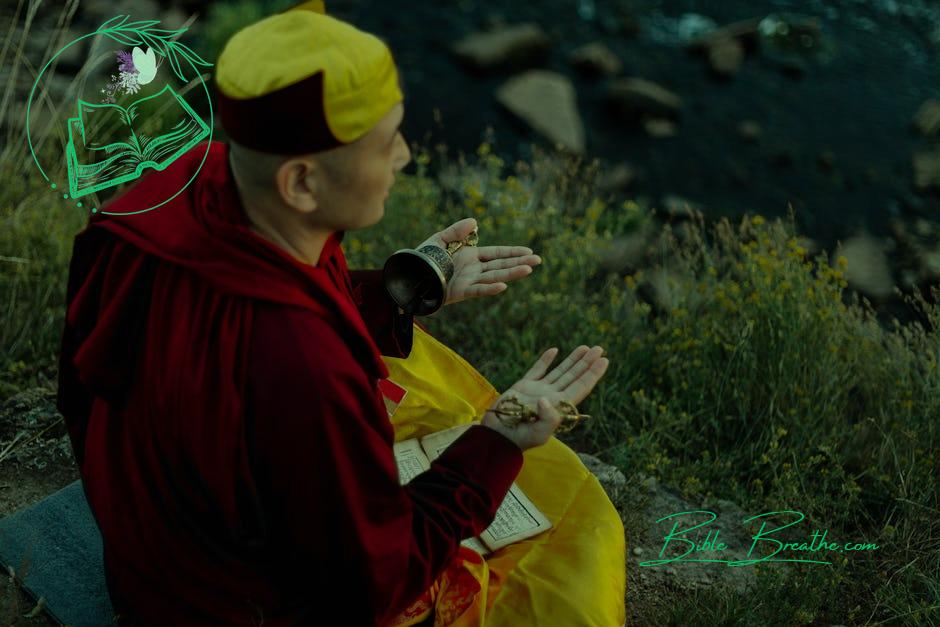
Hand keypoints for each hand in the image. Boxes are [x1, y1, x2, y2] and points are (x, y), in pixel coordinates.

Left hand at [416, 218, 540, 306]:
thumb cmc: (423, 258)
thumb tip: (475, 222)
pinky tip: (503, 286)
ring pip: (494, 277)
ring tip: (528, 270)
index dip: (513, 253)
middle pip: (501, 266)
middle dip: (519, 263)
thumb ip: (457, 230)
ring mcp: (469, 281)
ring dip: (511, 274)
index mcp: (470, 256)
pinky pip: (478, 290)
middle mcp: (473, 270)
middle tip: (538, 261)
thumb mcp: (439, 239)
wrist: (410, 276)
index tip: (529, 252)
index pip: (497, 254)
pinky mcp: (460, 292)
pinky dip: (490, 288)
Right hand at [481, 345, 608, 450]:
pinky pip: (538, 370)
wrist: (497, 437)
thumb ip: (547, 418)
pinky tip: (555, 351)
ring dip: (572, 360)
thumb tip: (546, 399)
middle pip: (574, 377)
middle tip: (599, 349)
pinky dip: (546, 360)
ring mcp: (538, 391)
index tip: (604, 360)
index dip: (593, 374)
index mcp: (559, 407)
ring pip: (560, 372)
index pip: (581, 387)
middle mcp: (552, 397)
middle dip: (587, 363)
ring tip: (585, 347)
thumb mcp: (538, 433)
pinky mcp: (523, 386)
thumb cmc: (519, 438)